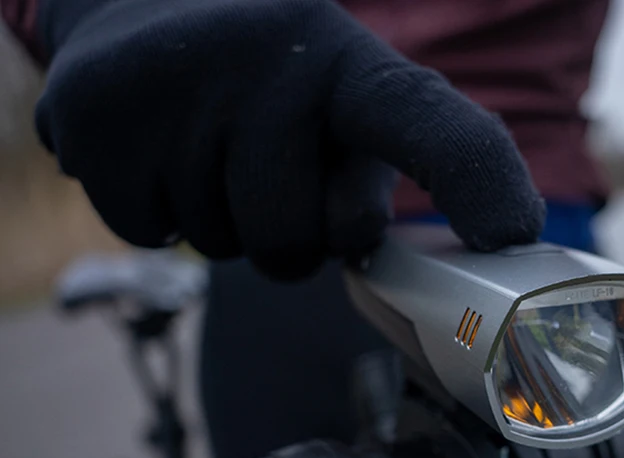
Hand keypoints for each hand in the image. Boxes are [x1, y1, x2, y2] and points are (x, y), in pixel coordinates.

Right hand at [34, 0, 543, 278]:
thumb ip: (386, 170)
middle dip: (291, 233)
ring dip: (226, 221)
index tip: (509, 233)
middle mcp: (269, 60)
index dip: (475, 179)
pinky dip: (161, 214)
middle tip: (267, 168)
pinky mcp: (95, 120)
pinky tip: (159, 150)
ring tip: (210, 144)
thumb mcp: (342, 104)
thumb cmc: (273, 85)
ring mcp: (177, 86)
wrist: (140, 11)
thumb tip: (471, 249)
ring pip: (229, 247)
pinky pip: (155, 233)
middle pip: (302, 243)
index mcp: (349, 60)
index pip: (426, 122)